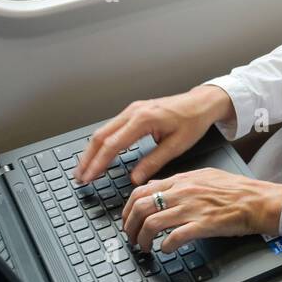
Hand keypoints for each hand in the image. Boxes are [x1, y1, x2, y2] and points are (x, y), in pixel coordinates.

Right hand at [74, 85, 233, 185]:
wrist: (201, 102)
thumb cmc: (193, 120)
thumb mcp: (177, 145)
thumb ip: (154, 162)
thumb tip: (135, 178)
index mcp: (144, 119)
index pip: (113, 144)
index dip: (98, 163)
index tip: (90, 177)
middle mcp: (134, 111)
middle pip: (101, 136)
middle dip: (88, 158)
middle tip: (80, 177)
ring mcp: (132, 110)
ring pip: (103, 131)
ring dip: (92, 151)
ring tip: (84, 169)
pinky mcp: (133, 112)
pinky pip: (111, 127)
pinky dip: (101, 142)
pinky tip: (98, 154)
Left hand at [121, 168, 281, 251]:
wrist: (259, 200)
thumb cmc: (237, 190)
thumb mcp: (204, 176)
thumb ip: (178, 182)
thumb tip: (155, 187)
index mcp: (182, 180)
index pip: (141, 191)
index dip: (127, 209)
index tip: (127, 220)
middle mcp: (183, 192)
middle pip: (140, 207)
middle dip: (129, 226)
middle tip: (131, 238)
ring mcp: (192, 208)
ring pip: (152, 223)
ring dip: (142, 239)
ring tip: (145, 248)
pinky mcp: (203, 225)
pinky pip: (174, 237)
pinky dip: (165, 246)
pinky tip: (166, 250)